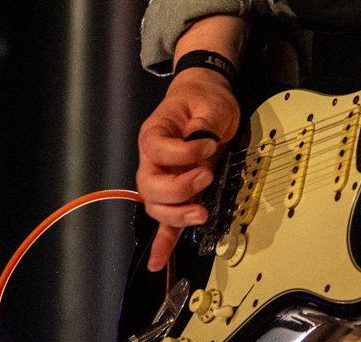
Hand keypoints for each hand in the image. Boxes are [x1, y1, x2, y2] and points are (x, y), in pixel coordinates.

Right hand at [136, 67, 241, 271]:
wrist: (202, 99)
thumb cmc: (202, 99)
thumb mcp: (210, 102)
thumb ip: (205, 120)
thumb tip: (200, 140)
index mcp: (156, 132)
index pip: (157, 149)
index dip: (183, 152)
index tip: (208, 144)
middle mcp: (152, 159)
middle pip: (150, 186)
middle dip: (178, 189)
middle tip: (205, 177)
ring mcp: (162, 178)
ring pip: (156, 207)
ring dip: (176, 215)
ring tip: (201, 213)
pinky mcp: (176, 192)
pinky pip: (164, 221)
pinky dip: (162, 242)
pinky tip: (158, 262)